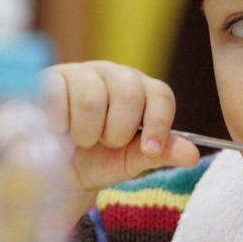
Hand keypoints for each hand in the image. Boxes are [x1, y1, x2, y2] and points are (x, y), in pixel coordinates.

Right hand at [43, 61, 200, 220]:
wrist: (57, 169)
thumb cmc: (99, 160)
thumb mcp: (132, 161)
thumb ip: (161, 154)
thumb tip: (192, 156)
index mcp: (142, 91)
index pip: (160, 95)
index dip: (158, 123)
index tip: (149, 150)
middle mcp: (115, 75)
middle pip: (129, 92)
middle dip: (117, 130)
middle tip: (105, 143)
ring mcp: (83, 72)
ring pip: (92, 96)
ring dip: (87, 131)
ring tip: (81, 139)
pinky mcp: (51, 78)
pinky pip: (58, 94)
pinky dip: (60, 123)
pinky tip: (59, 129)